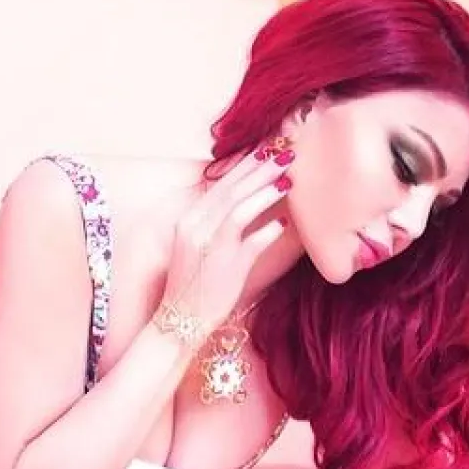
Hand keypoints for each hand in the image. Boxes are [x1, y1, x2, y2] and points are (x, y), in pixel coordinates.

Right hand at [159, 144, 292, 338]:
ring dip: (266, 192)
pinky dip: (269, 231)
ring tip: (288, 179)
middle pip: (232, 191)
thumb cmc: (193, 283)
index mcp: (189, 220)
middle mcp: (196, 229)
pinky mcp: (227, 268)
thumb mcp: (195, 245)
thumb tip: (241, 198)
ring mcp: (211, 248)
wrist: (180, 320)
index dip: (244, 165)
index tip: (264, 148)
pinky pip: (253, 243)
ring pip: (241, 210)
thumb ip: (213, 221)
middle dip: (259, 169)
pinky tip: (284, 224)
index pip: (219, 185)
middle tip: (284, 152)